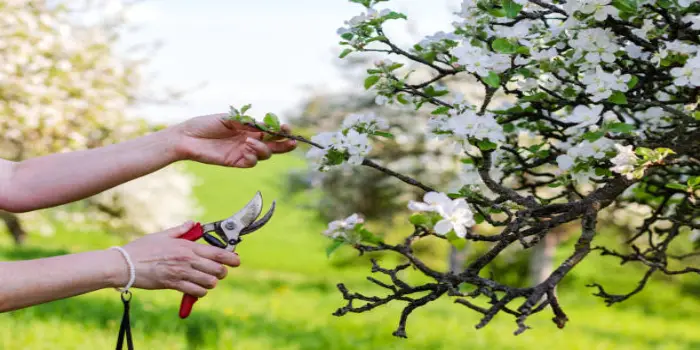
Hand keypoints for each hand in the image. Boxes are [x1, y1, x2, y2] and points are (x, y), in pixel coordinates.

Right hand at [111, 221, 239, 297]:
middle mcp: (188, 260)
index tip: (237, 261)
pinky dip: (199, 292)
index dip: (232, 258)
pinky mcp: (174, 285)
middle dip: (222, 272)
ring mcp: (181, 273)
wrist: (125, 264)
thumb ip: (181, 230)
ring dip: (210, 283)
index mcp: (187, 246)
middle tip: (218, 272)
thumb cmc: (143, 248)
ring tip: (205, 280)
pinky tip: (195, 288)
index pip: (218, 252)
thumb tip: (192, 223)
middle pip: (218, 269)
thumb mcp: (163, 235)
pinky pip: (196, 292)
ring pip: (209, 282)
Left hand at [172, 113, 296, 167]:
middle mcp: (249, 140)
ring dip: (262, 148)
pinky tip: (246, 149)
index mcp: (249, 128)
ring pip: (265, 154)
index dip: (281, 130)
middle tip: (292, 142)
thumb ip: (247, 123)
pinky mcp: (236, 162)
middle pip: (274, 145)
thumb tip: (266, 125)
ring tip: (249, 141)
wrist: (187, 137)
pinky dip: (253, 156)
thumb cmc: (205, 124)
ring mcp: (243, 152)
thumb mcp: (228, 119)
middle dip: (285, 144)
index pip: (271, 131)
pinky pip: (251, 162)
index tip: (286, 128)